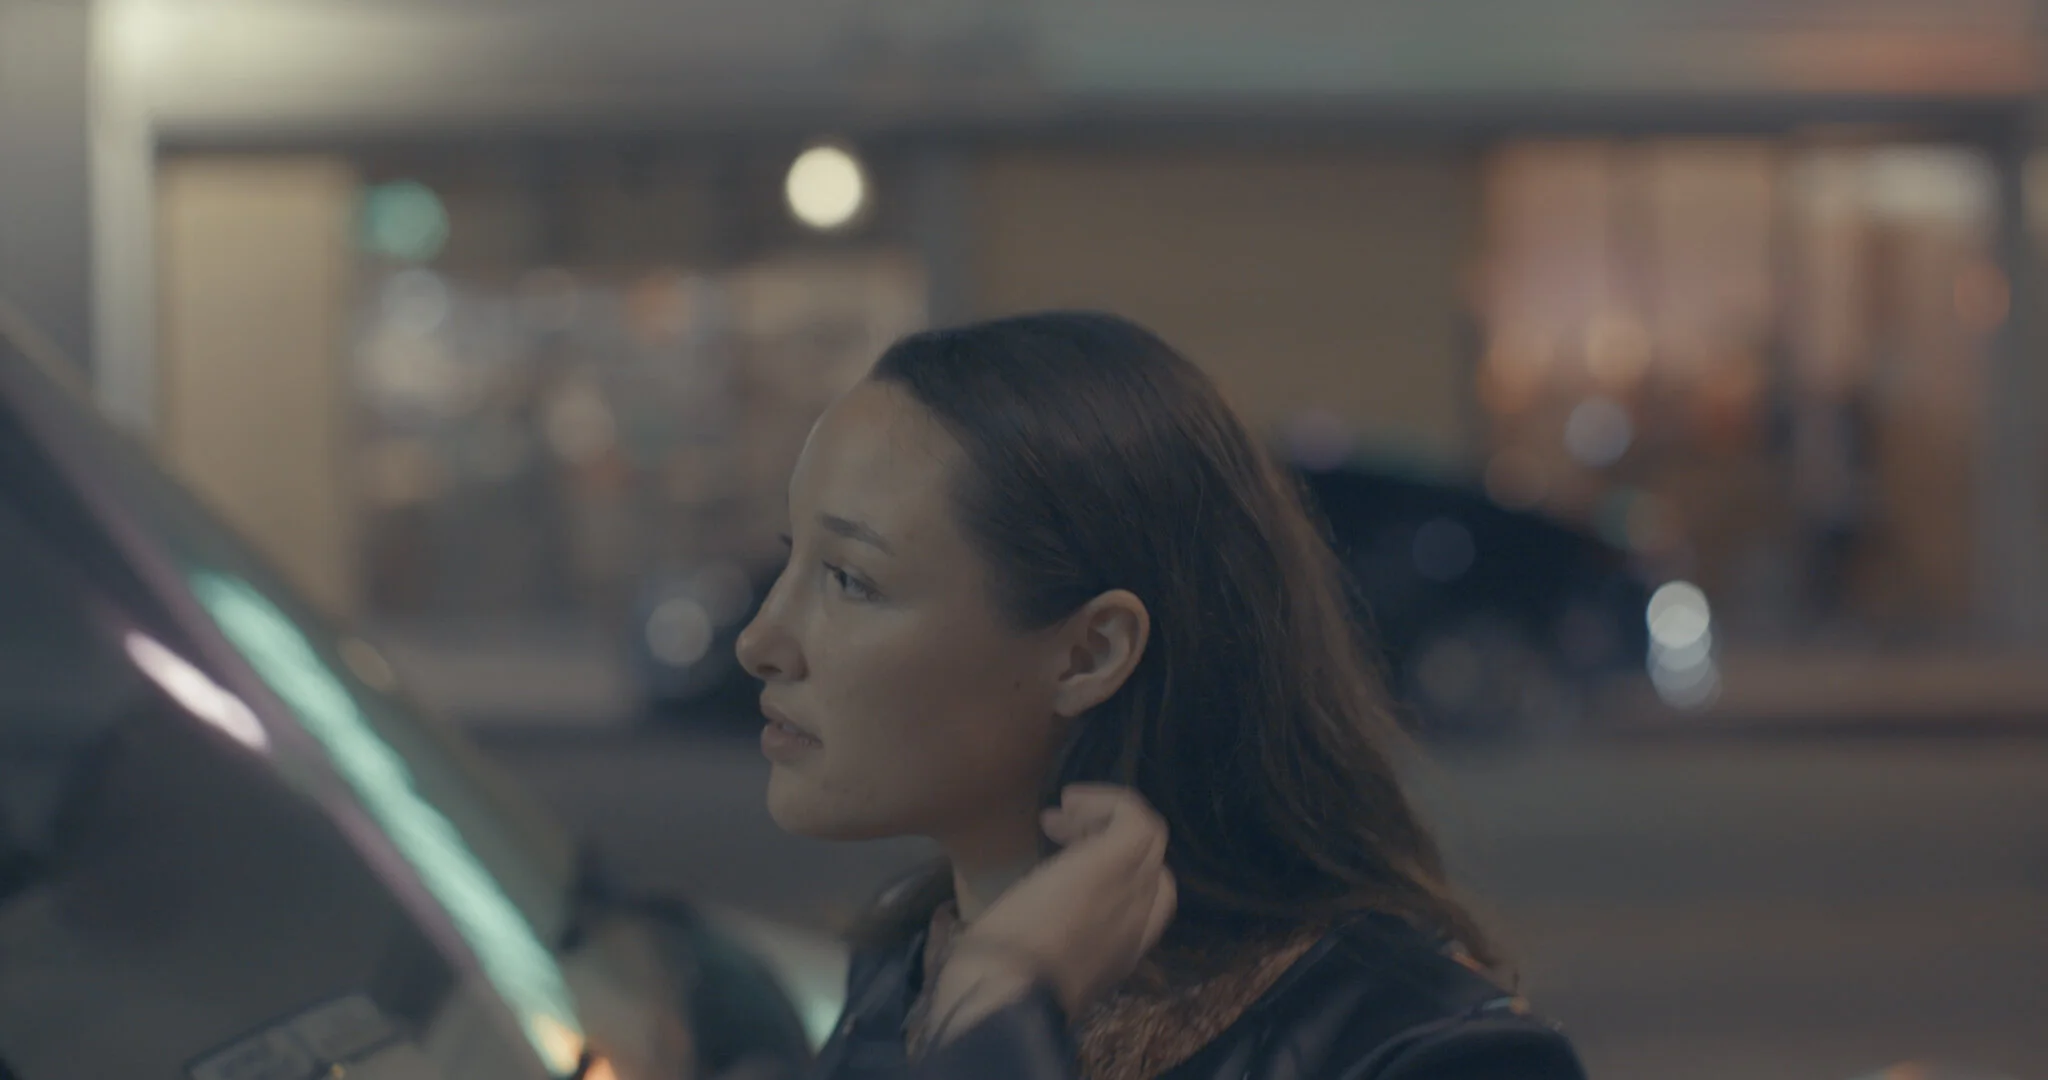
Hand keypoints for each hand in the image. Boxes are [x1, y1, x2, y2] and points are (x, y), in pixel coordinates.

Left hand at [939, 785, 1177, 1022]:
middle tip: (1061, 832)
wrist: (1005, 995)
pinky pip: (1134, 817)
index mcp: (1121, 954)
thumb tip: (1030, 934)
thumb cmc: (1002, 990)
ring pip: (1148, 837)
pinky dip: (1106, 801)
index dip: (1119, 877)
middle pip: (1152, 865)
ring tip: (1060, 814)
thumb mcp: (1037, 971)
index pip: (1148, 905)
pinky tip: (1068, 801)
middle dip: (1112, 842)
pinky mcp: (1114, 862)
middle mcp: (1139, 924)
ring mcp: (1132, 891)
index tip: (1069, 866)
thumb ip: (1053, 951)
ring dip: (1105, 816)